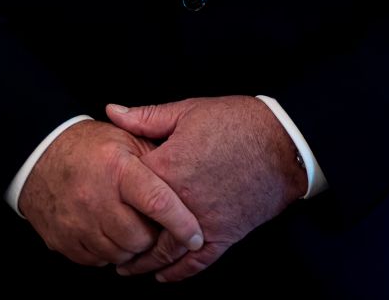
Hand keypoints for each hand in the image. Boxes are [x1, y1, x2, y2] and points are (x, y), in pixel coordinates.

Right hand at [18, 120, 202, 267]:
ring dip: (133, 246)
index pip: (158, 203)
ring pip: (120, 254)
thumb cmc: (91, 147)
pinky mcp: (63, 241)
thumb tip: (189, 182)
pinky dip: (109, 252)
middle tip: (155, 224)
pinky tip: (109, 232)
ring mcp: (77, 223)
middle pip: (140, 237)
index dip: (182, 224)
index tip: (198, 237)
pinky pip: (97, 261)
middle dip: (155, 236)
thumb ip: (158, 158)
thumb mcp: (127, 139)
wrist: (39, 157)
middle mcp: (96, 198)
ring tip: (131, 225)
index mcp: (118, 169)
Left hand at [108, 96, 308, 283]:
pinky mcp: (224, 234)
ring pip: (164, 252)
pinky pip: (196, 261)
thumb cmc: (239, 122)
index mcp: (166, 168)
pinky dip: (178, 272)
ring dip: (143, 263)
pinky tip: (164, 276)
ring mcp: (202, 221)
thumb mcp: (191, 111)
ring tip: (126, 268)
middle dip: (121, 238)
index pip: (126, 188)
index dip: (113, 193)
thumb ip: (148, 117)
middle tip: (107, 244)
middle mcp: (180, 202)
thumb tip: (112, 111)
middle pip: (139, 229)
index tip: (103, 199)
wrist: (285, 142)